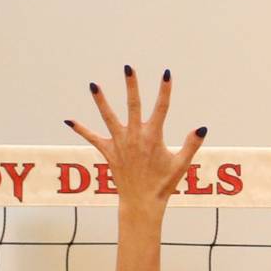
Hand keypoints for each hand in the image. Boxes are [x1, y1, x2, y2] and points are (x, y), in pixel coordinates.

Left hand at [67, 67, 204, 212]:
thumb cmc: (163, 184)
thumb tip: (202, 127)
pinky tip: (69, 121)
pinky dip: (82, 130)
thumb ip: (191, 144)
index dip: (165, 90)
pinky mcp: (109, 152)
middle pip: (133, 105)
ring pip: (108, 117)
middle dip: (131, 85)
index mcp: (153, 137)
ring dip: (100, 101)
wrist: (142, 203)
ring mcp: (120, 143)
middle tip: (128, 68)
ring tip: (93, 85)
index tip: (167, 74)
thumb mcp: (181, 164)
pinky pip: (93, 139)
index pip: (162, 108)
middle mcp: (135, 136)